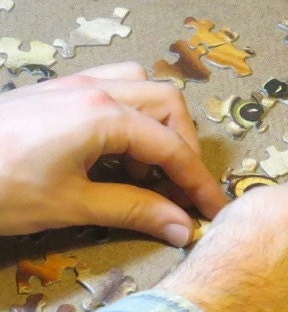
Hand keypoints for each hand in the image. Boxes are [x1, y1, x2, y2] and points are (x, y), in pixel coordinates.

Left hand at [0, 62, 226, 244]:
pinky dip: (128, 112)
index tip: (212, 211)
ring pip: (140, 85)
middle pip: (167, 105)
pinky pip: (110, 85)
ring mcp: (71, 85)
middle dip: (182, 147)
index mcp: (103, 115)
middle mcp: (94, 89)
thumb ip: (132, 209)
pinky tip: (112, 147)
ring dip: (157, 122)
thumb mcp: (69, 205)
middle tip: (178, 189)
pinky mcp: (52, 91)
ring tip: (144, 165)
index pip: (171, 147)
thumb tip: (181, 227)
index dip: (196, 182)